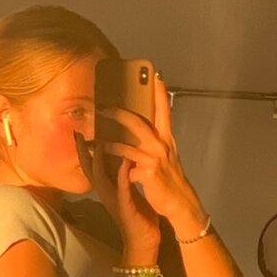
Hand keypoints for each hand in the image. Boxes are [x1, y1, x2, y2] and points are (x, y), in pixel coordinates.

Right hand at [74, 131, 160, 252]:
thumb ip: (124, 178)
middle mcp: (106, 193)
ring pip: (101, 177)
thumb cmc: (139, 216)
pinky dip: (123, 174)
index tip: (80, 132)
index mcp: (107, 188)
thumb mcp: (129, 193)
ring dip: (99, 160)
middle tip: (78, 133)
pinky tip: (125, 161)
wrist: (145, 241)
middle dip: (83, 151)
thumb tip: (123, 159)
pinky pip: (122, 189)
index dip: (85, 150)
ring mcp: (114, 200)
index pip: (92, 166)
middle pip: (89, 169)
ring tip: (99, 142)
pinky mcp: (125, 207)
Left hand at [95, 74, 203, 232]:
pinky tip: (108, 170)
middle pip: (138, 123)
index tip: (155, 74)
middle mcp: (162, 145)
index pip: (163, 110)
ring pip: (127, 147)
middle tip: (103, 108)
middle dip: (119, 114)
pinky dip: (117, 169)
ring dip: (109, 145)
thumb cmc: (169, 177)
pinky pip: (127, 168)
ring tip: (97, 142)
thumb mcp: (164, 154)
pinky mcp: (148, 174)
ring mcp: (155, 159)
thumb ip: (152, 140)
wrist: (180, 202)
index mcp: (166, 138)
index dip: (160, 92)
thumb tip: (136, 127)